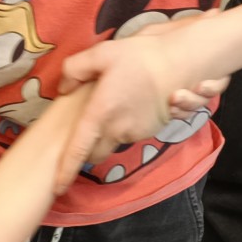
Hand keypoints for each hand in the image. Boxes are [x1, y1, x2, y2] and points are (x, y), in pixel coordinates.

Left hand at [54, 16, 241, 194]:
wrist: (184, 61)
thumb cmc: (140, 55)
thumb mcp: (102, 53)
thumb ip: (75, 69)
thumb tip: (64, 88)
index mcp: (100, 113)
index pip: (78, 151)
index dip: (65, 171)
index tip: (57, 188)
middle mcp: (117, 129)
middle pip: (95, 154)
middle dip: (89, 149)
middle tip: (88, 128)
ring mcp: (136, 132)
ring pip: (114, 142)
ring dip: (110, 132)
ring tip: (117, 103)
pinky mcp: (151, 130)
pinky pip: (131, 134)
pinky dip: (127, 125)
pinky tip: (133, 102)